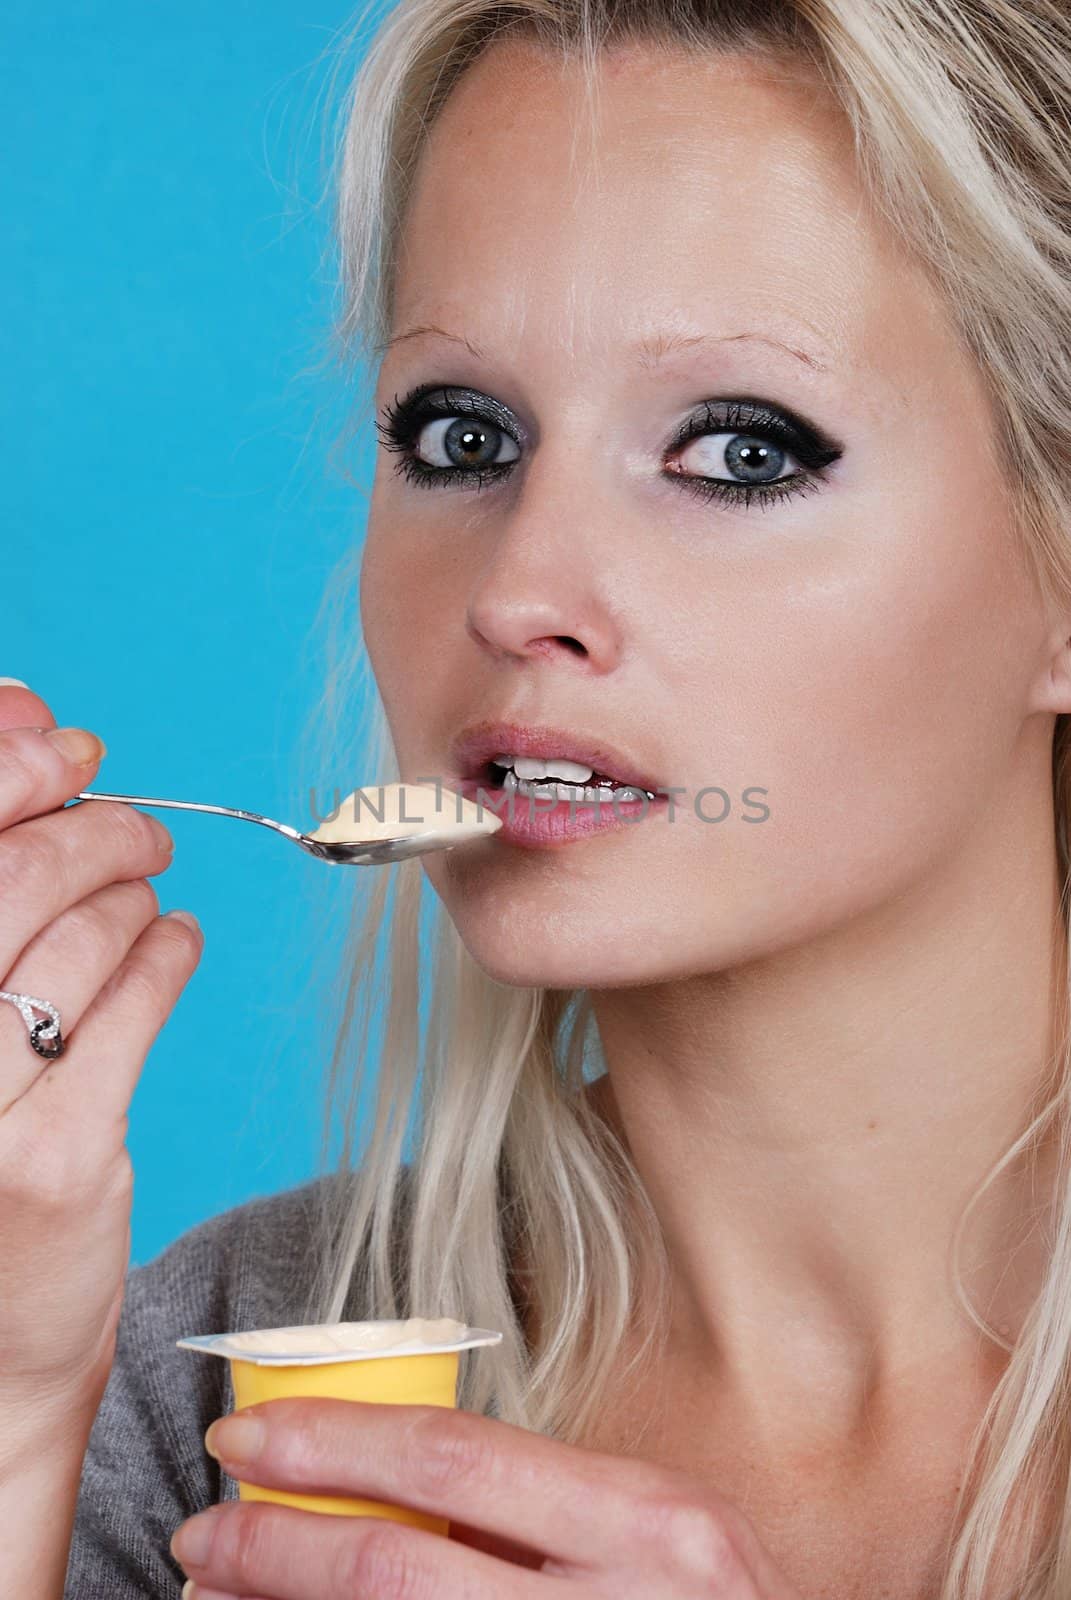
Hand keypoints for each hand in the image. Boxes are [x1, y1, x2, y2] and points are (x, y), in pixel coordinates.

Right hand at [0, 682, 203, 1458]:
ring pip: (80, 939)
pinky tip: (175, 943)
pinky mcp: (55, 1155)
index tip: (67, 748)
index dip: (12, 772)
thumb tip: (26, 718)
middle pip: (13, 880)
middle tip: (139, 827)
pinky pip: (134, 1008)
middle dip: (94, 829)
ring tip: (149, 894)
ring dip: (134, 895)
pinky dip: (168, 955)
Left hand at [170, 1397, 802, 1596]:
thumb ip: (548, 1508)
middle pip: (398, 1568)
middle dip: (276, 1543)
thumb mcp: (662, 1541)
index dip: (332, 1441)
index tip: (249, 1434)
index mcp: (649, 1524)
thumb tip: (395, 1476)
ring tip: (219, 1592)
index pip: (455, 1457)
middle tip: (206, 1525)